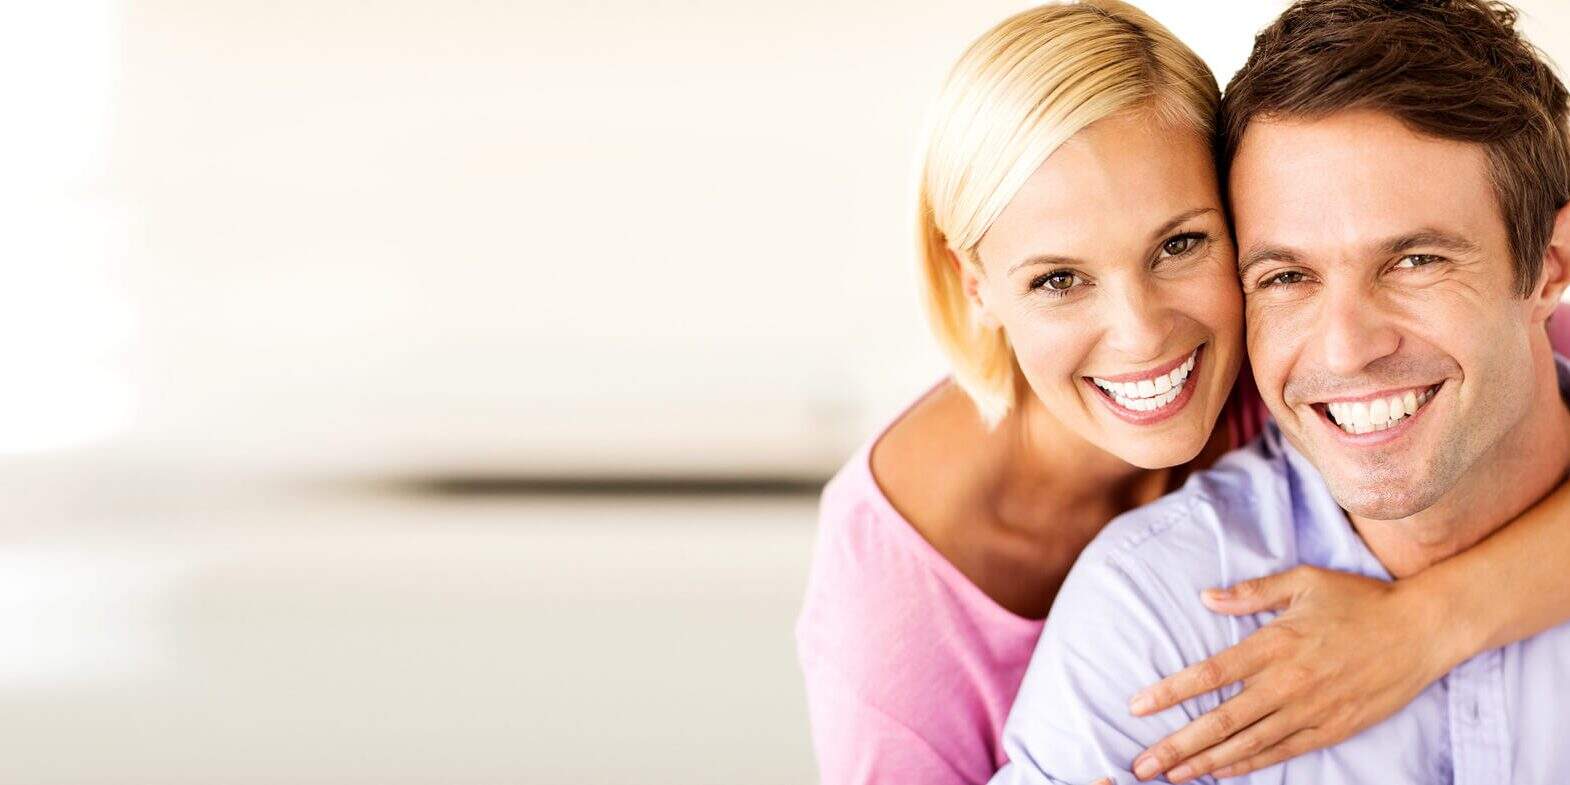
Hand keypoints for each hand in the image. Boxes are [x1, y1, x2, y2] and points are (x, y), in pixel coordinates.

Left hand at [1123, 566, 1451, 781]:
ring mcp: (1311, 710)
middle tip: (1140, 764)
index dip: (1170, 693)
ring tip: (1170, 776)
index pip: (1210, 674)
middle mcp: (1288, 682)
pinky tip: (1220, 773)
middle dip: (1176, 745)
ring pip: (1247, 744)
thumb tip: (1206, 598)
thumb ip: (1252, 593)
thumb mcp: (1303, 581)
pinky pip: (1282, 752)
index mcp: (1275, 644)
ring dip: (1205, 762)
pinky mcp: (1333, 728)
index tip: (1137, 707)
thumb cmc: (1359, 600)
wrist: (1422, 630)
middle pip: (1220, 720)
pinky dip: (1249, 765)